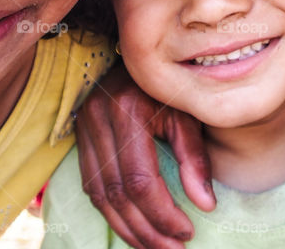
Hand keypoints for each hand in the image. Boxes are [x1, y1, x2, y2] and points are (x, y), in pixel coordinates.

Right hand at [76, 63, 215, 248]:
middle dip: (147, 230)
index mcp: (129, 108)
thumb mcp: (188, 111)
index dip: (162, 213)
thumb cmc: (171, 83)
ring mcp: (84, 126)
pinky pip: (92, 185)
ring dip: (127, 228)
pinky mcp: (79, 135)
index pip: (140, 179)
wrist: (140, 55)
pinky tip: (135, 227)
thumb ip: (195, 156)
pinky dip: (113, 212)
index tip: (187, 231)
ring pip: (100, 195)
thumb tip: (205, 205)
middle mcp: (99, 117)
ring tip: (156, 247)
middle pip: (118, 193)